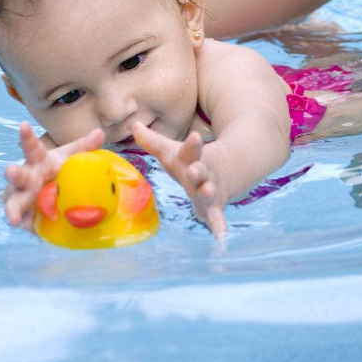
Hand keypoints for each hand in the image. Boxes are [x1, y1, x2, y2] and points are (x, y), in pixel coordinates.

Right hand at [4, 122, 103, 228]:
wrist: (44, 192)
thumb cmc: (55, 169)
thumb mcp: (67, 157)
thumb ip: (83, 146)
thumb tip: (101, 132)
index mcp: (37, 161)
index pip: (31, 147)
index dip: (26, 136)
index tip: (22, 125)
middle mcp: (26, 177)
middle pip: (19, 175)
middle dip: (14, 173)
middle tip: (9, 170)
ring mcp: (21, 197)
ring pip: (14, 202)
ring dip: (13, 208)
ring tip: (12, 218)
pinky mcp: (23, 215)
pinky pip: (24, 222)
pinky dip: (26, 227)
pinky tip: (26, 232)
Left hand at [131, 122, 227, 238]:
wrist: (227, 169)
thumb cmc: (191, 161)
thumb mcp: (173, 151)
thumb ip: (152, 141)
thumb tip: (133, 124)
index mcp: (191, 158)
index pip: (190, 150)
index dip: (192, 145)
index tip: (195, 136)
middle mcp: (203, 173)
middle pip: (200, 171)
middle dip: (198, 171)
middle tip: (195, 170)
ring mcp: (211, 190)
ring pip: (209, 192)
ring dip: (208, 192)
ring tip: (208, 192)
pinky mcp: (215, 207)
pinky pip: (217, 217)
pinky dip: (219, 226)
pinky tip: (221, 237)